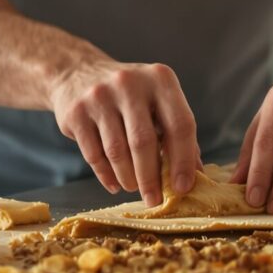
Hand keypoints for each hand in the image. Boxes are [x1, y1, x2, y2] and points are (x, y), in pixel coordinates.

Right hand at [50, 59, 199, 205]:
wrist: (78, 73)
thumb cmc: (130, 95)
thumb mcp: (158, 101)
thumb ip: (177, 133)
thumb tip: (195, 174)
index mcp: (160, 79)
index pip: (179, 124)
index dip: (183, 160)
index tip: (182, 188)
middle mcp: (130, 83)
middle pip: (144, 141)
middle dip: (151, 178)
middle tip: (154, 200)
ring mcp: (99, 96)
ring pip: (117, 151)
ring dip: (128, 178)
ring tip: (134, 187)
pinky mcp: (76, 112)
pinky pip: (94, 154)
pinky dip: (106, 175)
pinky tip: (115, 184)